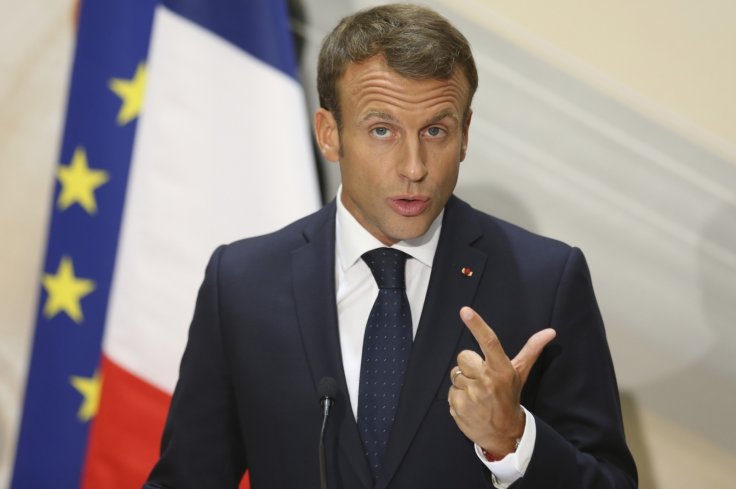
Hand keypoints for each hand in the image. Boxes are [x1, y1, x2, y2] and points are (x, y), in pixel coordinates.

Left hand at [448, 306, 555, 457]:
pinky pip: (450, 391)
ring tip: (477, 393)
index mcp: (501, 370)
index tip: (465, 311)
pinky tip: (470, 404)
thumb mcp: (520, 373)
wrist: (503, 433)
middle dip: (469, 365)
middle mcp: (486, 381)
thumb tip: (550, 332)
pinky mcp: (458, 406)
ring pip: (455, 374)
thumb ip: (531, 350)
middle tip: (481, 377)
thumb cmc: (509, 397)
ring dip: (464, 382)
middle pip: (463, 356)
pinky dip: (458, 397)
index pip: (490, 342)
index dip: (477, 324)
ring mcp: (471, 395)